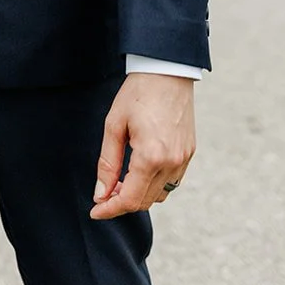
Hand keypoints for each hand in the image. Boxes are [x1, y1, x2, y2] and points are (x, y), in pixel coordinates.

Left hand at [90, 74, 195, 220]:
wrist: (167, 72)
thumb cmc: (137, 94)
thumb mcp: (114, 125)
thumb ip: (107, 163)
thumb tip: (100, 194)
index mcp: (151, 156)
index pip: (130, 199)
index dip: (110, 209)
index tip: (95, 212)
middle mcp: (171, 163)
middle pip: (145, 201)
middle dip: (122, 202)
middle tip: (104, 193)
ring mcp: (183, 159)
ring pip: (160, 195)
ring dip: (139, 195)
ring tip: (120, 181)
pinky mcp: (189, 153)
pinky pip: (172, 182)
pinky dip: (154, 185)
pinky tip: (139, 172)